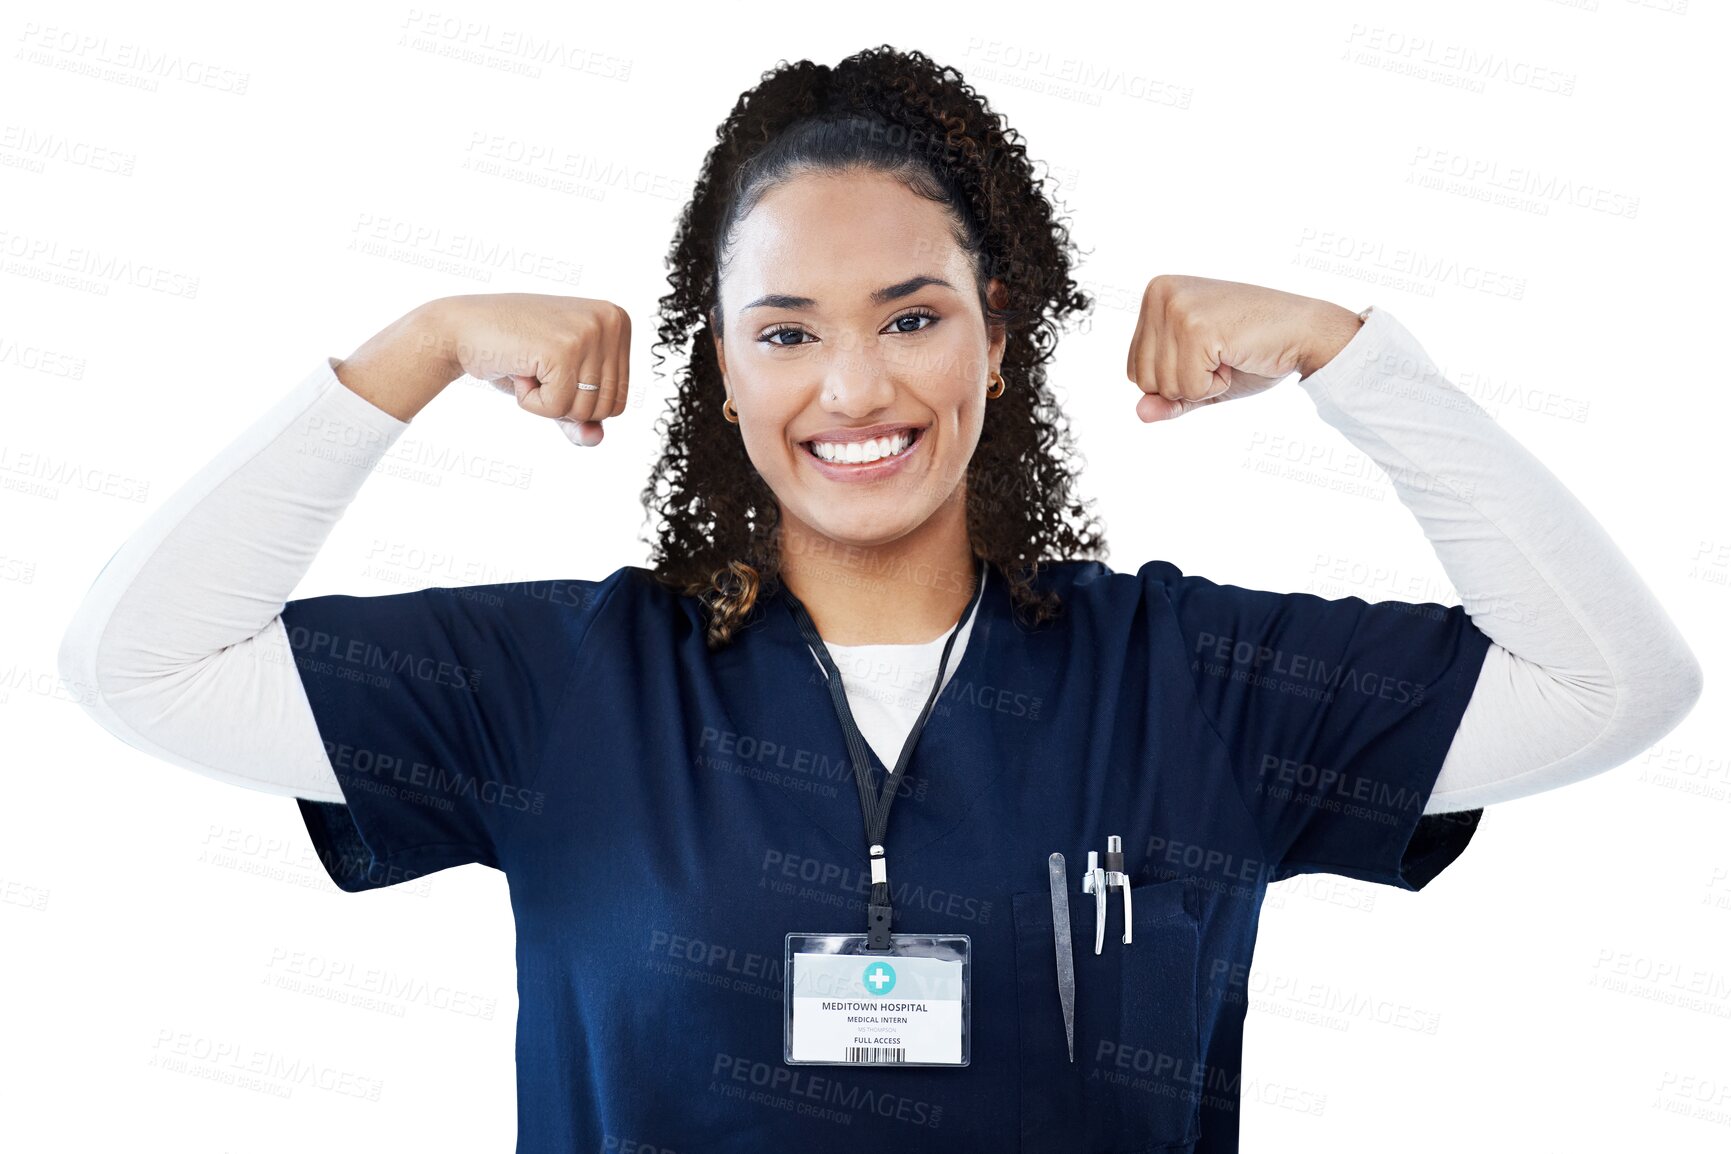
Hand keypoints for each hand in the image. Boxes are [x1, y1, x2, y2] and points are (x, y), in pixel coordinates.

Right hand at [437, 293, 632, 445]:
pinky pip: (558, 409)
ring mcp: (589, 332)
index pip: (619, 400)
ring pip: (584, 411)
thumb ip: (583, 418)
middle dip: (565, 404)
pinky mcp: (563, 349)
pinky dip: (531, 402)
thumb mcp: (559, 387)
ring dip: (547, 402)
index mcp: (618, 321)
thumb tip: (595, 439)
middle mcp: (610, 321)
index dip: (579, 401)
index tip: (552, 366)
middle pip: (607, 408)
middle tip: (538, 368)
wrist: (461, 329)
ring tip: (529, 366)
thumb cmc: (514, 355)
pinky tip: (519, 369)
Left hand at [1125, 275, 1361, 421]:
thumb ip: (1168, 398)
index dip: (1174, 380)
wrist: (1305, 331)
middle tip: (1222, 354)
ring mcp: (1177, 308)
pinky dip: (1215, 386)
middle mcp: (1160, 293)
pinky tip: (1235, 356)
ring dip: (1202, 385)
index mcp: (1155, 294)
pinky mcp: (1196, 327)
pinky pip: (1188, 388)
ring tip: (1229, 352)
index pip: (1134, 369)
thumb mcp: (1200, 378)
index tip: (1209, 353)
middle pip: (1142, 379)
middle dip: (1185, 384)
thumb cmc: (1254, 350)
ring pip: (1163, 387)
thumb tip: (1140, 414)